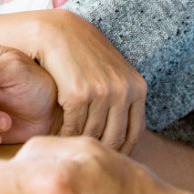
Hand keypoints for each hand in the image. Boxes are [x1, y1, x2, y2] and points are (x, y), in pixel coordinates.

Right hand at [30, 10, 147, 152]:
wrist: (56, 32)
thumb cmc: (83, 54)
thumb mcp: (113, 72)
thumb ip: (122, 98)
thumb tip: (126, 138)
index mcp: (137, 87)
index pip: (134, 133)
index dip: (122, 152)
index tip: (108, 161)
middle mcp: (123, 90)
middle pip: (114, 138)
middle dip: (100, 152)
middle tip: (86, 160)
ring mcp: (102, 92)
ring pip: (92, 134)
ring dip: (80, 144)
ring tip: (71, 151)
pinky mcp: (78, 93)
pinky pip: (73, 127)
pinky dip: (65, 136)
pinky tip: (58, 137)